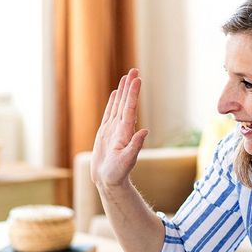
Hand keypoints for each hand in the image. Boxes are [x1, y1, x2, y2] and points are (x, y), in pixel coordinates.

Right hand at [90, 68, 148, 188]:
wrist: (108, 181)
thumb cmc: (117, 174)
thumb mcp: (126, 161)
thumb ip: (135, 146)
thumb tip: (145, 131)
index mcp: (126, 132)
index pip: (130, 108)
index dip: (133, 93)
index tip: (136, 79)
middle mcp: (122, 128)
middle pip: (126, 103)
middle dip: (130, 87)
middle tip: (134, 70)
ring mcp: (114, 130)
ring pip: (118, 106)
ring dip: (122, 92)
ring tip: (126, 77)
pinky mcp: (106, 133)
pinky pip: (109, 114)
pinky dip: (112, 103)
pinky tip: (115, 94)